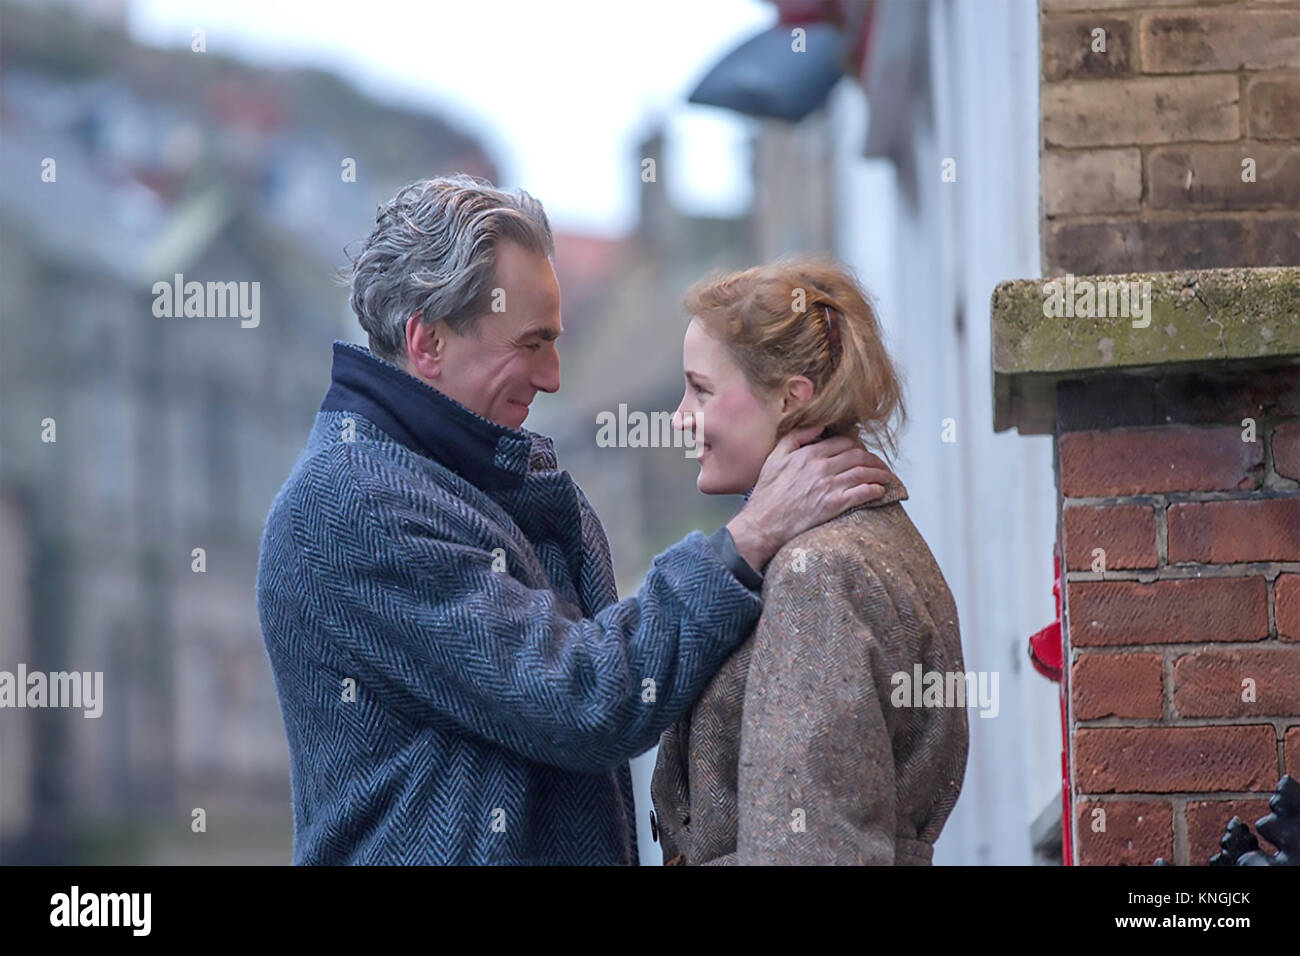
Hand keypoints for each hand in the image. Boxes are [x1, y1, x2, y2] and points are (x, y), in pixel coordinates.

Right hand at [726, 426, 891, 570]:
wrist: (764, 524)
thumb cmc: (767, 495)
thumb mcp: (775, 458)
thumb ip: (795, 437)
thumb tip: (816, 424)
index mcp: (809, 454)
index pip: (844, 442)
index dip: (857, 445)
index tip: (862, 451)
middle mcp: (822, 467)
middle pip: (858, 456)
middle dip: (873, 459)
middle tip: (879, 464)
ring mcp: (830, 486)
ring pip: (864, 473)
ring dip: (879, 473)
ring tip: (885, 476)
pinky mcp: (835, 505)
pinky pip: (863, 493)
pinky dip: (875, 490)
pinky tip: (879, 491)